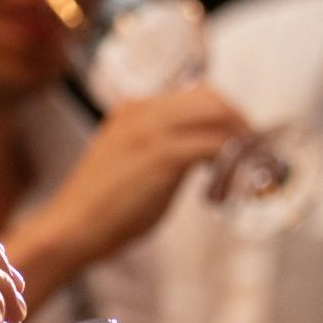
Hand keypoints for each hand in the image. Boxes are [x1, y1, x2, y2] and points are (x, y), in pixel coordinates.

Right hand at [26, 86, 250, 276]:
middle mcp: (143, 111)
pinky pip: (215, 145)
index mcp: (133, 110)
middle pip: (211, 97)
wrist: (70, 228)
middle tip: (252, 152)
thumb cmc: (99, 209)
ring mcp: (152, 130)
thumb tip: (203, 157)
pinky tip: (228, 182)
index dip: (222, 115)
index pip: (194, 95)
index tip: (237, 139)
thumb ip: (162, 152)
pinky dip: (232, 160)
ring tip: (249, 165)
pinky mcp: (163, 155)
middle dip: (238, 121)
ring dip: (240, 137)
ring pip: (217, 114)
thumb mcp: (131, 165)